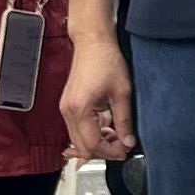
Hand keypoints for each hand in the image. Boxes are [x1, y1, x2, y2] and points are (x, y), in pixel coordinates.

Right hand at [62, 31, 134, 161]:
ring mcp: (66, 109)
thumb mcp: (122, 93)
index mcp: (80, 109)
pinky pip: (78, 129)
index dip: (110, 152)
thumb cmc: (106, 60)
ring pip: (79, 140)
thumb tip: (128, 143)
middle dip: (103, 150)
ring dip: (97, 141)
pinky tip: (107, 124)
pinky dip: (92, 132)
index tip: (125, 151)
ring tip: (117, 133)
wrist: (93, 41)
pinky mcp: (68, 105)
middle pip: (82, 147)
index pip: (92, 145)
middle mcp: (68, 111)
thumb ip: (124, 121)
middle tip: (122, 145)